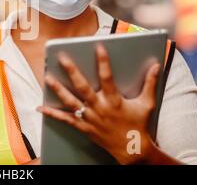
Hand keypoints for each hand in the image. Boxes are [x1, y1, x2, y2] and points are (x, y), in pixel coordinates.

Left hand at [37, 44, 160, 164]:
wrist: (132, 150)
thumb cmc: (138, 125)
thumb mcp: (147, 104)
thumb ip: (150, 83)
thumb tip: (157, 66)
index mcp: (114, 100)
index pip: (107, 77)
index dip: (103, 61)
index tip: (98, 46)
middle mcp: (100, 108)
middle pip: (83, 87)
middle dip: (72, 71)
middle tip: (62, 57)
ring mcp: (90, 118)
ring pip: (71, 102)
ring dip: (58, 89)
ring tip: (47, 77)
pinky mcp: (83, 127)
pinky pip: (65, 120)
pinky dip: (52, 113)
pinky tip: (40, 107)